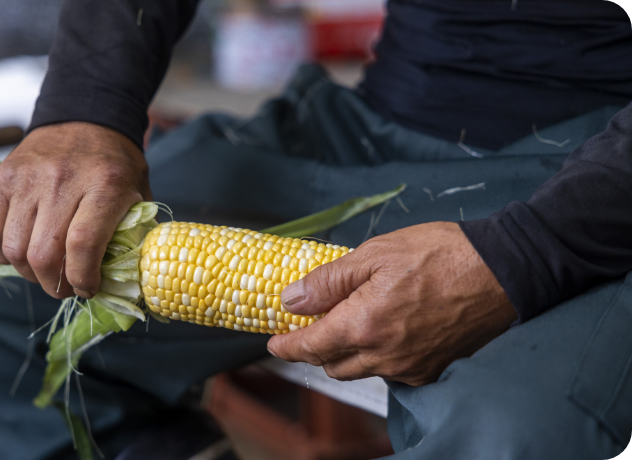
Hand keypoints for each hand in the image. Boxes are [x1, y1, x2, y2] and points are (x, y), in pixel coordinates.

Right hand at [0, 122, 150, 298]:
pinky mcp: (2, 178)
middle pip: (44, 254)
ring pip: (15, 249)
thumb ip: (134, 235)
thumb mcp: (139, 194)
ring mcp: (27, 178)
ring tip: (45, 272)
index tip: (88, 289)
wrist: (85, 118)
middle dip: (55, 285)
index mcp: (104, 185)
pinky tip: (21, 253)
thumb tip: (124, 282)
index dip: (82, 278)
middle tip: (66, 287)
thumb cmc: (115, 164)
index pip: (82, 245)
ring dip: (29, 273)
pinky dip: (3, 254)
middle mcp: (62, 180)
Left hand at [266, 222, 516, 386]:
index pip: (310, 347)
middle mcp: (383, 356)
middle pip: (332, 365)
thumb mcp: (374, 254)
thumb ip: (328, 281)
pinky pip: (390, 372)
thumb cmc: (440, 254)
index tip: (274, 341)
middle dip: (315, 348)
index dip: (286, 346)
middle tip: (312, 324)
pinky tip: (383, 330)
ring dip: (346, 353)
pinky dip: (376, 356)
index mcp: (363, 325)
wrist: (503, 271)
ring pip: (361, 370)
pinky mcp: (431, 370)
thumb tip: (291, 300)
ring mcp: (409, 367)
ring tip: (348, 322)